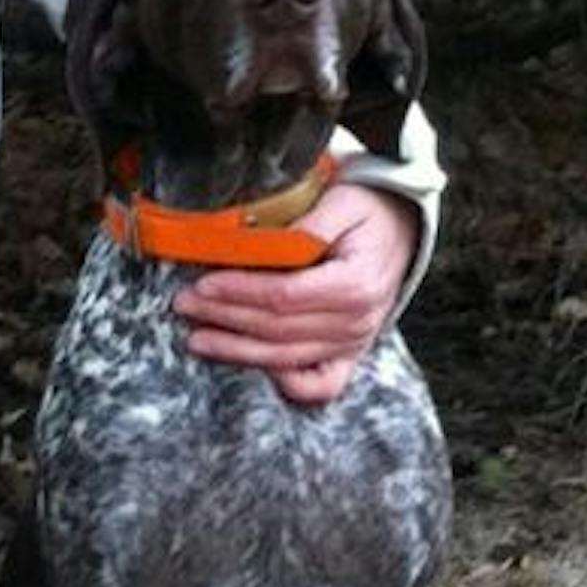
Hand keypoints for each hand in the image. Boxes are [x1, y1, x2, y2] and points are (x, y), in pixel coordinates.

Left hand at [176, 182, 418, 408]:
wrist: (402, 227)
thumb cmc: (367, 211)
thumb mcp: (342, 201)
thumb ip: (306, 225)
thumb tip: (260, 241)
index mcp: (356, 283)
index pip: (285, 296)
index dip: (239, 293)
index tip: (202, 284)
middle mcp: (358, 321)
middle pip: (278, 329)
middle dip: (224, 319)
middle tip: (184, 305)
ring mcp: (355, 342)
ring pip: (287, 358)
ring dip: (237, 351)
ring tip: (197, 338)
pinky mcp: (350, 354)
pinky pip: (320, 385)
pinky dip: (286, 383)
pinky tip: (251, 366)